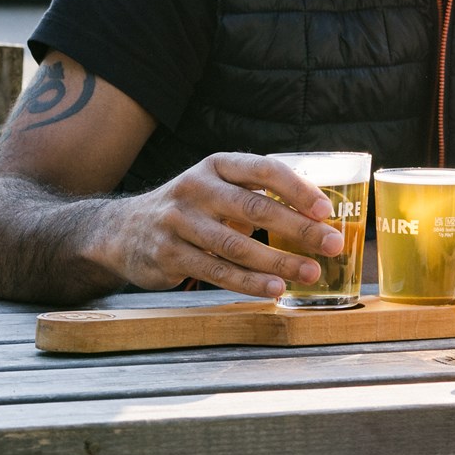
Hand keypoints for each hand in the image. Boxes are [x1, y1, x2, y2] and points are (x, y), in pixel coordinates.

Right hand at [98, 154, 344, 299]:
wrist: (121, 231)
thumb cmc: (190, 208)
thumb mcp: (217, 187)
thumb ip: (257, 196)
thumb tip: (317, 217)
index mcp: (216, 165)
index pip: (264, 170)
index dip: (297, 189)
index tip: (326, 210)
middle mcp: (196, 188)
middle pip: (255, 209)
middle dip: (299, 229)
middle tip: (333, 245)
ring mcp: (179, 222)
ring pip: (237, 246)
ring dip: (279, 262)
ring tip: (311, 272)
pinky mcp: (168, 255)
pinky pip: (216, 272)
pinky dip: (249, 282)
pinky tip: (275, 288)